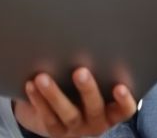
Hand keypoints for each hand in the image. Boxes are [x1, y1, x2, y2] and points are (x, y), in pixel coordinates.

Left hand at [13, 68, 137, 137]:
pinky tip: (31, 84)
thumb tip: (92, 28)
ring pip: (68, 114)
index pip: (125, 110)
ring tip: (42, 77)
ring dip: (54, 95)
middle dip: (87, 90)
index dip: (125, 100)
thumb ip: (97, 66)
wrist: (54, 110)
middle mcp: (96, 121)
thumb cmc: (79, 87)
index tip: (119, 86)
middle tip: (80, 71)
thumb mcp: (93, 79)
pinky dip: (38, 100)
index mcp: (111, 110)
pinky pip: (47, 117)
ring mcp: (75, 128)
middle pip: (94, 109)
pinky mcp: (55, 131)